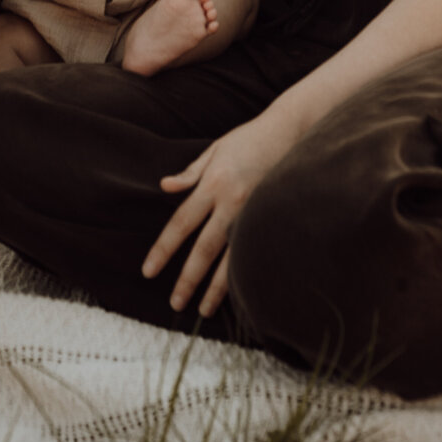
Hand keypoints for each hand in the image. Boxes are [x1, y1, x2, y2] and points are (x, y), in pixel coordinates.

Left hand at [142, 113, 298, 317]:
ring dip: (215, 287)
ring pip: (231, 259)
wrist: (293, 131)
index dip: (164, 249)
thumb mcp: (216, 149)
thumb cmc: (251, 139)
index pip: (181, 223)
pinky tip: (236, 293)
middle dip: (187, 278)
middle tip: (174, 302)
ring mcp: (254, 213)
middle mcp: (231, 202)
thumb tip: (164, 187)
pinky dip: (243, 274)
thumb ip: (191, 173)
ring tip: (203, 310)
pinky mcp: (271, 218)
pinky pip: (253, 252)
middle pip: (204, 248)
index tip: (148, 271)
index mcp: (213, 184)